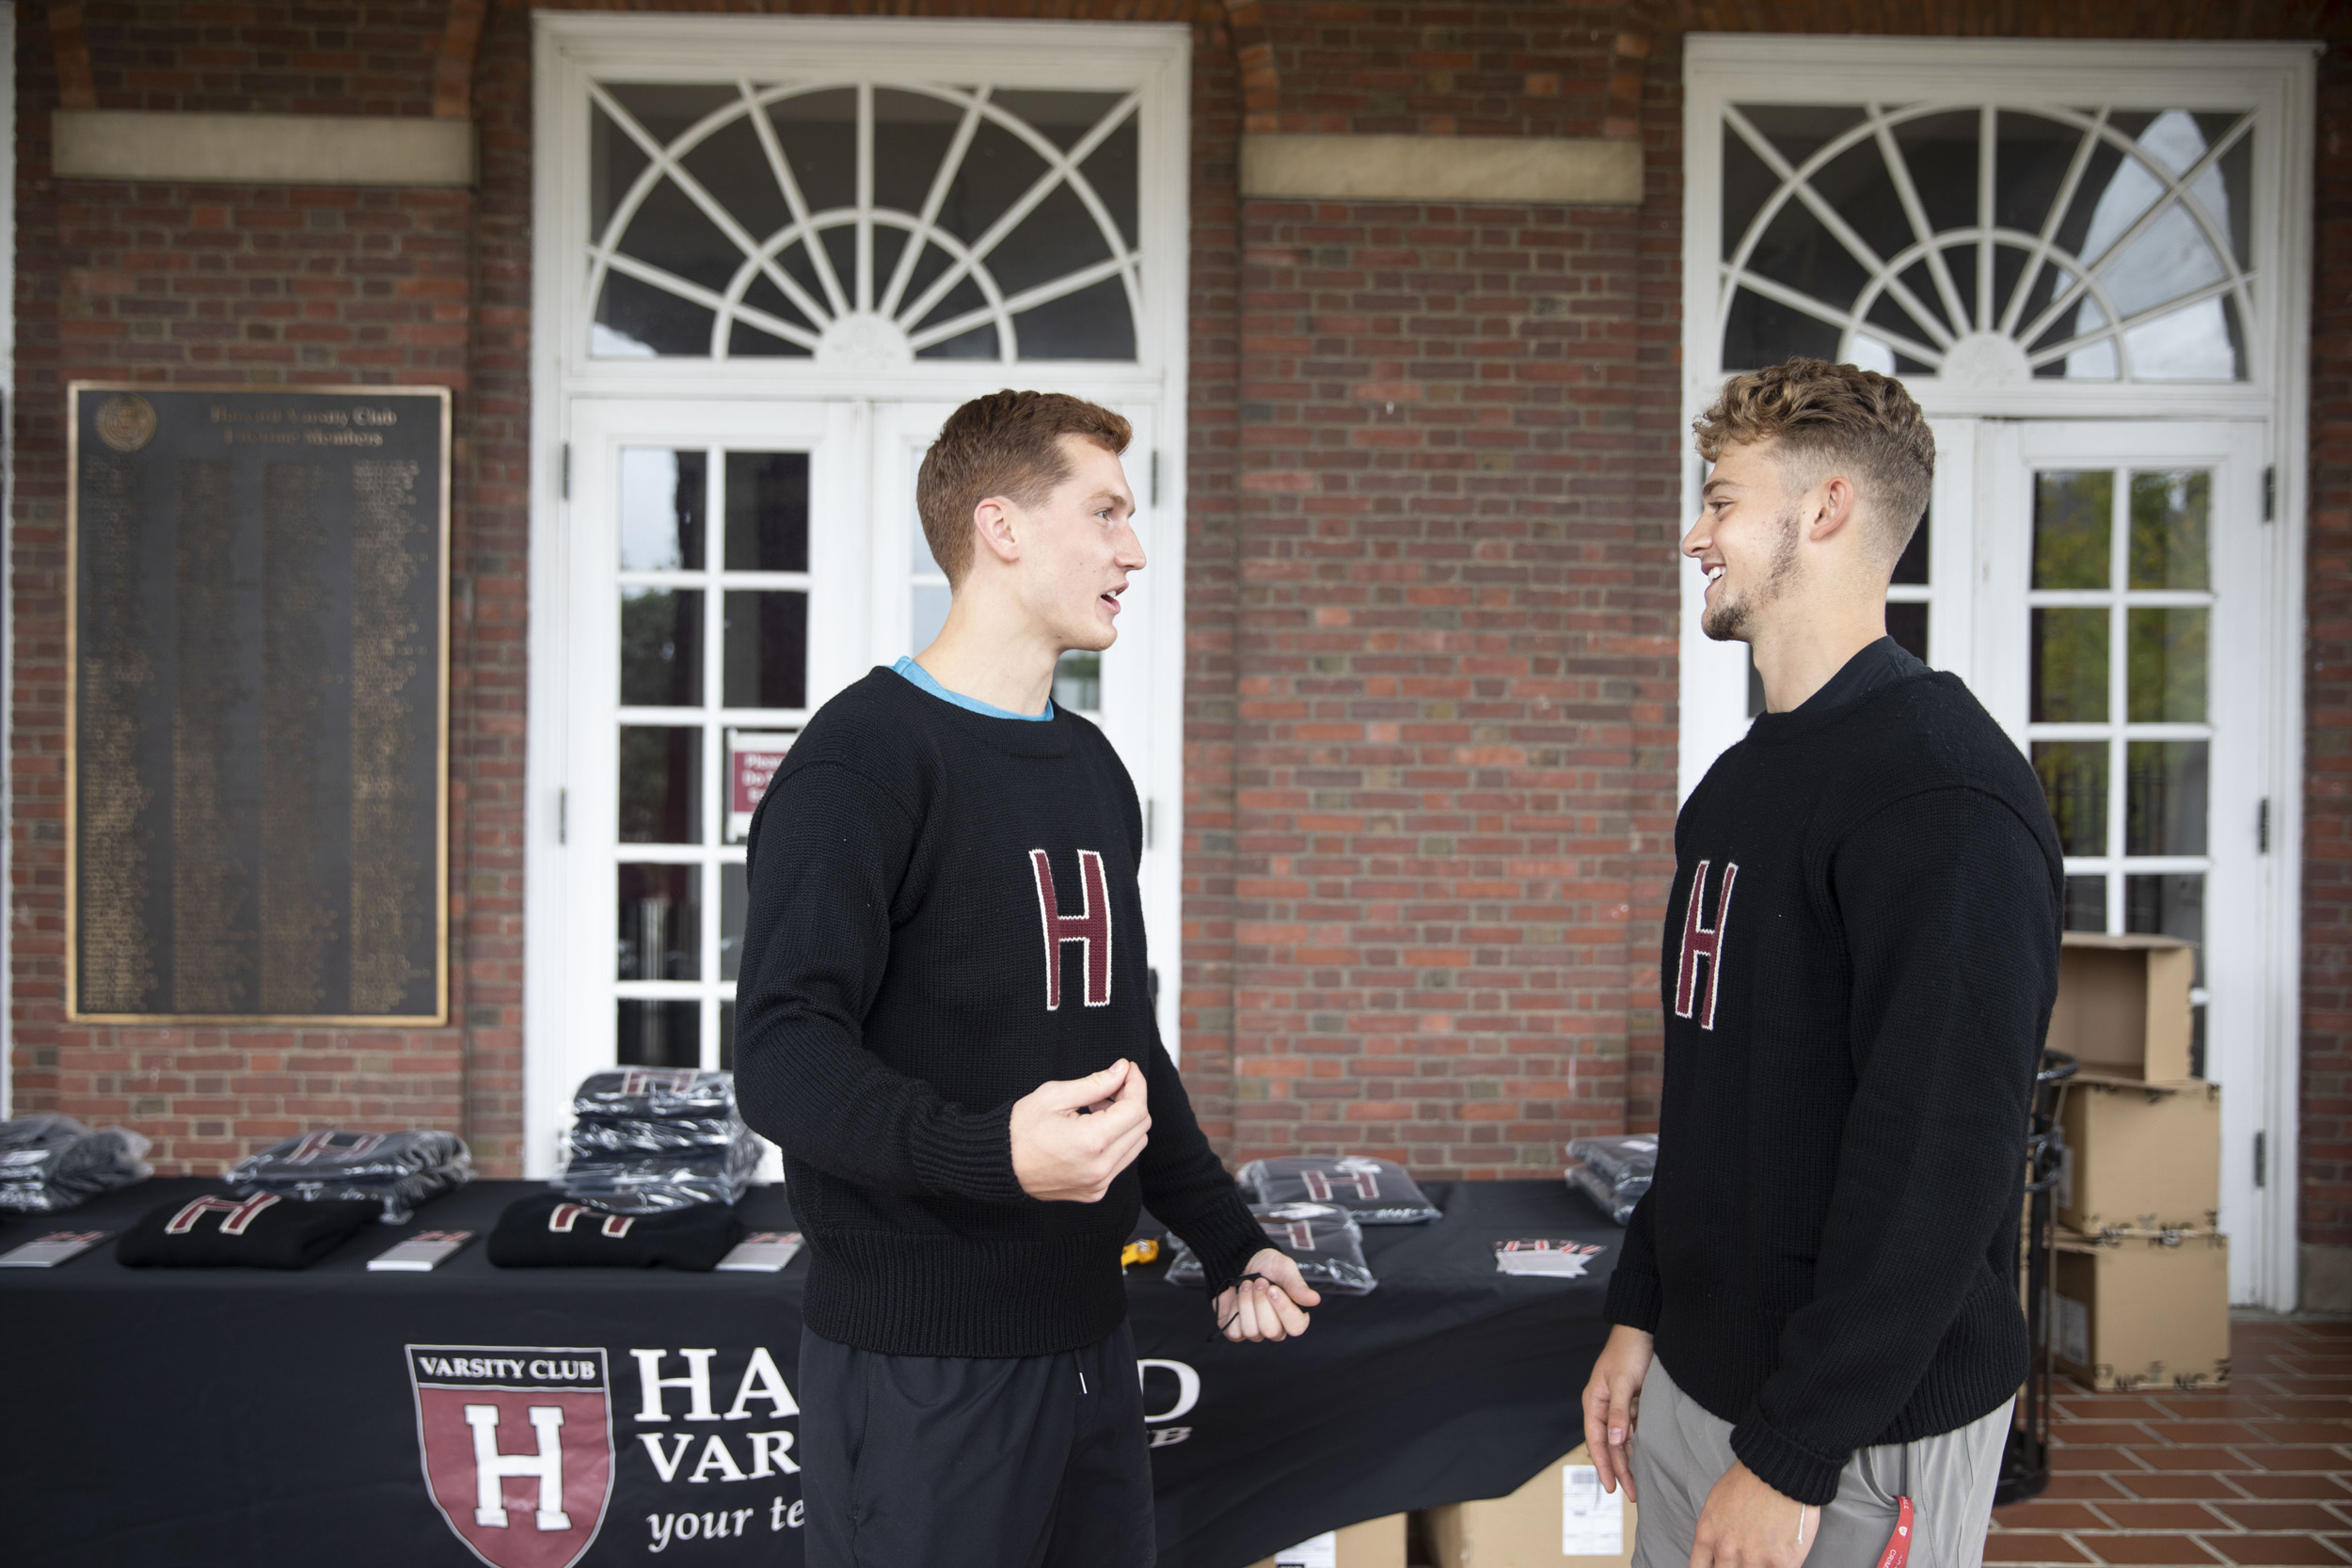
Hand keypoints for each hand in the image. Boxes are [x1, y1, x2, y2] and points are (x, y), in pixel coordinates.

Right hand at [1009, 1060, 1149, 1201]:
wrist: (999, 1165)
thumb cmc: (1019, 1130)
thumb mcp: (1055, 1096)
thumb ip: (1095, 1083)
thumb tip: (1122, 1071)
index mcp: (1092, 1142)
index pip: (1136, 1109)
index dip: (1136, 1084)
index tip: (1128, 1070)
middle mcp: (1100, 1167)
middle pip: (1141, 1127)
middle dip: (1132, 1100)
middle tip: (1111, 1085)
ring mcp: (1098, 1184)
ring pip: (1135, 1145)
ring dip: (1126, 1121)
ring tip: (1098, 1108)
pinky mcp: (1094, 1191)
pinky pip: (1120, 1162)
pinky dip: (1117, 1141)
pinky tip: (1094, 1129)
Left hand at [1213, 1247, 1320, 1340]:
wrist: (1242, 1261)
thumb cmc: (1267, 1266)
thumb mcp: (1285, 1269)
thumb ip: (1297, 1286)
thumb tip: (1314, 1300)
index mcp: (1295, 1316)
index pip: (1296, 1327)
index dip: (1283, 1309)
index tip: (1273, 1288)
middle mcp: (1277, 1328)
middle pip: (1271, 1330)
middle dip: (1261, 1303)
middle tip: (1259, 1283)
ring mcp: (1257, 1332)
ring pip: (1251, 1331)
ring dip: (1246, 1303)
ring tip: (1247, 1285)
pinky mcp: (1237, 1332)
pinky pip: (1234, 1331)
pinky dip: (1234, 1309)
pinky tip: (1237, 1298)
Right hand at [1580, 1324, 1653, 1501]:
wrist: (1642, 1330)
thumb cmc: (1628, 1351)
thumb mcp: (1623, 1382)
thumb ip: (1619, 1412)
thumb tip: (1614, 1440)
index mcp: (1594, 1402)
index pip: (1596, 1441)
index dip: (1603, 1465)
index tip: (1611, 1487)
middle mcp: (1604, 1407)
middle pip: (1610, 1445)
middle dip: (1619, 1470)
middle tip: (1631, 1494)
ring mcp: (1619, 1406)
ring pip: (1622, 1440)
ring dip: (1629, 1460)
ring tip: (1639, 1483)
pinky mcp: (1633, 1403)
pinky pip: (1634, 1430)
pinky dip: (1639, 1445)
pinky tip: (1647, 1459)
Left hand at [1691, 1461, 1817, 1567]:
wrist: (1780, 1469)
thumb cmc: (1750, 1479)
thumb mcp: (1716, 1503)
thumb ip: (1715, 1532)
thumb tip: (1717, 1551)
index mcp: (1707, 1536)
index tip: (1719, 1566)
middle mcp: (1727, 1551)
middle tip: (1745, 1557)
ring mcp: (1754, 1560)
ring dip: (1756, 1567)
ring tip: (1763, 1553)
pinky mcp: (1781, 1563)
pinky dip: (1779, 1566)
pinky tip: (1780, 1558)